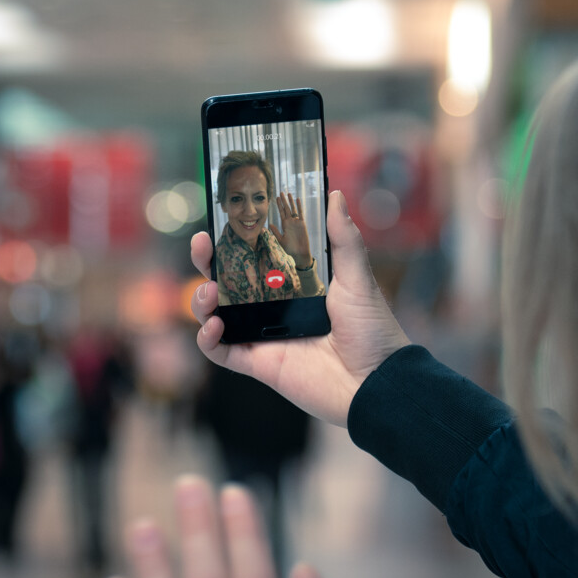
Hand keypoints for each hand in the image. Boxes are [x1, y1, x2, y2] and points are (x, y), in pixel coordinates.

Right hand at [191, 190, 411, 426]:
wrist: (376, 382)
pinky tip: (214, 326)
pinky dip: (208, 340)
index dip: (234, 240)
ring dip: (202, 301)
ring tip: (208, 291)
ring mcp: (262, 336)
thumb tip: (335, 196)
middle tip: (202, 245)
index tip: (221, 220)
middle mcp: (273, 308)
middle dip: (207, 262)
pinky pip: (221, 353)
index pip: (254, 257)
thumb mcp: (358, 279)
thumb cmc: (372, 330)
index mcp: (294, 284)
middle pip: (227, 282)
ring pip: (216, 315)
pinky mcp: (258, 364)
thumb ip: (344, 239)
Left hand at [270, 191, 310, 265]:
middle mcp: (290, 222)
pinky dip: (299, 207)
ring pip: (293, 209)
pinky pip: (300, 213)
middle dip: (284, 201)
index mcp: (284, 225)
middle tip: (281, 192)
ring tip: (289, 193)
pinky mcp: (302, 224)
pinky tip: (297, 200)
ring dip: (291, 202)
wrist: (299, 253)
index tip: (276, 198)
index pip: (281, 212)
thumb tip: (269, 224)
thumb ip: (276, 232)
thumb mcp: (281, 240)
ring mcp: (296, 222)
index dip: (279, 205)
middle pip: (286, 209)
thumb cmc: (290, 248)